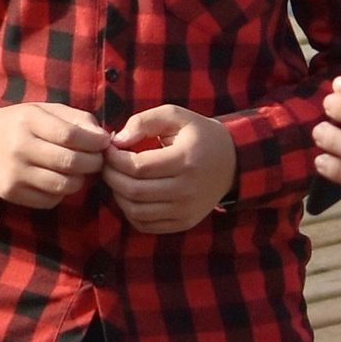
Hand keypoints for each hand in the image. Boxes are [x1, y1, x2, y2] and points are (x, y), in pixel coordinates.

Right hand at [0, 101, 108, 209]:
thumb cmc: (19, 124)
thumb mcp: (44, 111)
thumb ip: (77, 119)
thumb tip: (105, 138)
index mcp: (29, 120)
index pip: (71, 135)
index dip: (94, 142)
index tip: (104, 143)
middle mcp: (19, 147)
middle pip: (70, 163)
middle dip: (93, 163)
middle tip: (97, 160)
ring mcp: (14, 172)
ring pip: (63, 185)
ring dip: (79, 180)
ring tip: (78, 171)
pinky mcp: (10, 192)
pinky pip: (49, 200)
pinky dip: (61, 193)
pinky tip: (56, 180)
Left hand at [104, 105, 237, 233]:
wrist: (232, 162)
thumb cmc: (199, 135)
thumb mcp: (176, 116)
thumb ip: (144, 121)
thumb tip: (118, 140)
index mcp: (185, 160)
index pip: (138, 167)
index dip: (115, 159)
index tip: (110, 149)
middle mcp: (187, 189)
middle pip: (134, 191)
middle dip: (111, 176)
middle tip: (107, 164)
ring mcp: (186, 210)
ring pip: (136, 211)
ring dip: (118, 195)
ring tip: (117, 178)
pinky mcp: (184, 223)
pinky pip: (146, 225)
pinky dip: (131, 212)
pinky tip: (131, 195)